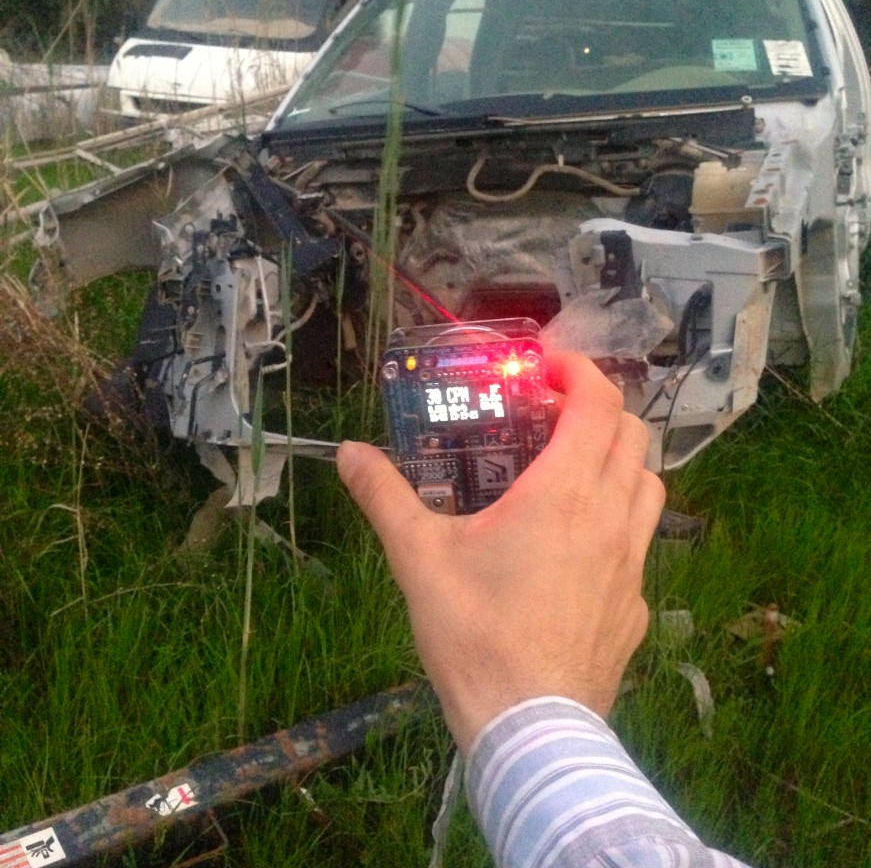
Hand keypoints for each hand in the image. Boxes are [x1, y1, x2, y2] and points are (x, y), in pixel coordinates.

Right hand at [337, 351, 664, 753]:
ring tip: (573, 471)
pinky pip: (641, 541)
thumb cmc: (475, 633)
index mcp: (565, 491)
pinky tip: (578, 550)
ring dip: (619, 460)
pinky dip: (619, 519)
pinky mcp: (638, 605)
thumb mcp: (418, 557)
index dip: (578, 370)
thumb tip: (348, 452)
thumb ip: (384, 496)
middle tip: (549, 415)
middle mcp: (612, 516)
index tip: (543, 365)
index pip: (598, 401)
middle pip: (632, 435)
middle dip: (597, 410)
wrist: (531, 729)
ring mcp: (634, 564)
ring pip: (649, 485)